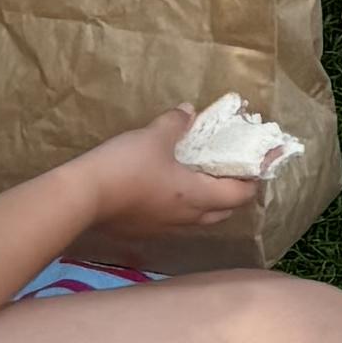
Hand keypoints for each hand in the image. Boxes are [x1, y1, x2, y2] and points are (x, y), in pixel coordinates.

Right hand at [74, 110, 283, 248]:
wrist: (83, 198)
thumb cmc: (126, 166)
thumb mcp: (154, 137)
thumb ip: (175, 124)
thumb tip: (189, 111)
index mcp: (198, 196)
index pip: (241, 194)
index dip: (253, 179)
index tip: (258, 165)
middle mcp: (188, 218)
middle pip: (224, 211)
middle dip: (233, 193)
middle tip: (231, 171)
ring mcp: (166, 228)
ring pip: (199, 218)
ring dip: (208, 202)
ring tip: (202, 180)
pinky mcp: (145, 231)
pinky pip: (175, 221)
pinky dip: (182, 207)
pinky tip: (169, 192)